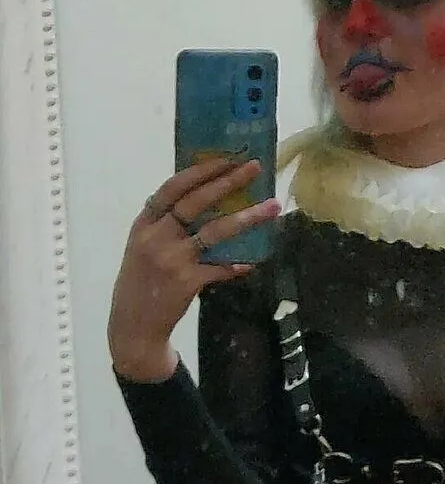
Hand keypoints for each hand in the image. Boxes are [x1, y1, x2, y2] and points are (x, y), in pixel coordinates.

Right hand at [108, 156, 280, 381]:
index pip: (172, 188)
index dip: (200, 170)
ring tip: (271, 207)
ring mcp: (171, 259)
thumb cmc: (141, 282)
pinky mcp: (186, 282)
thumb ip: (164, 225)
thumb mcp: (142, 247)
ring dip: (247, 218)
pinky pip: (220, 268)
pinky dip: (236, 264)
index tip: (225, 157)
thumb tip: (203, 199)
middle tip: (254, 167)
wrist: (133, 326)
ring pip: (215, 231)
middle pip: (196, 202)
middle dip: (228, 181)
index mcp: (144, 224)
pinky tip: (252, 261)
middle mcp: (155, 237)